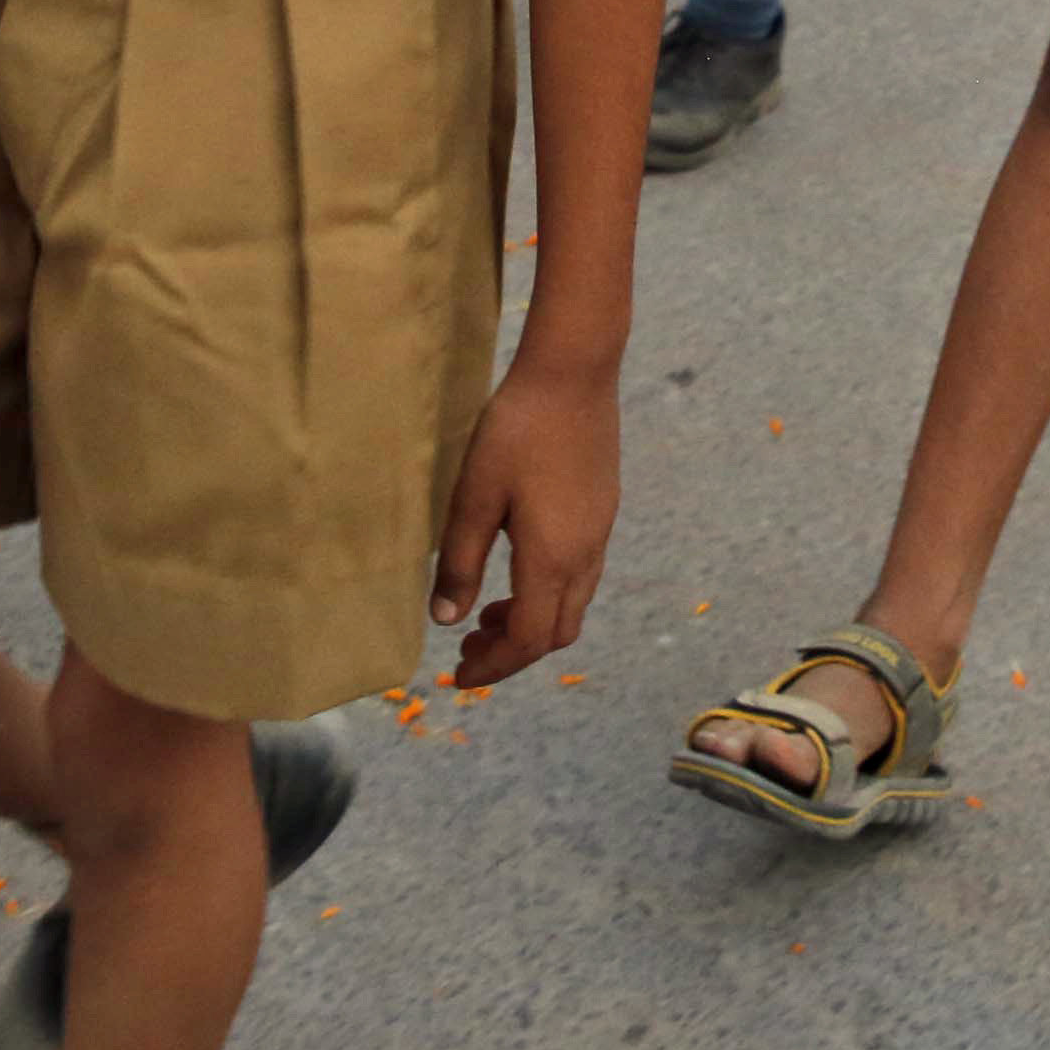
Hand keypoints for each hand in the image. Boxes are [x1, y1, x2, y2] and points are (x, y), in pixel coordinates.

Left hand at [430, 350, 617, 685]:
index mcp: (552, 559)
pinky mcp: (603, 512)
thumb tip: (446, 620)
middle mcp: (585, 555)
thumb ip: (461, 561)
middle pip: (557, 633)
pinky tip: (517, 569)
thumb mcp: (474, 497)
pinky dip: (547, 594)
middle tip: (469, 648)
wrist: (573, 373)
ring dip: (532, 622)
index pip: (529, 640)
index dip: (495, 666)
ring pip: (573, 606)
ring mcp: (600, 534)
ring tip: (488, 613)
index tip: (460, 676)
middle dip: (514, 652)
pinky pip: (580, 577)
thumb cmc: (516, 431)